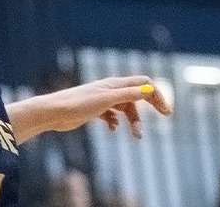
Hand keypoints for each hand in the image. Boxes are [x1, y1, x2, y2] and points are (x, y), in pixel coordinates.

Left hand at [23, 76, 170, 139]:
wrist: (54, 112)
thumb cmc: (79, 104)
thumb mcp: (106, 100)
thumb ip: (127, 95)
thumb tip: (148, 90)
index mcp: (116, 84)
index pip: (144, 85)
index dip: (157, 96)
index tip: (165, 112)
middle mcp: (111, 90)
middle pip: (137, 96)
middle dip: (149, 108)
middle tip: (162, 118)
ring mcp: (103, 100)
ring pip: (126, 108)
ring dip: (133, 121)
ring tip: (135, 135)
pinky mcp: (94, 111)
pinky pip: (112, 115)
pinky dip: (117, 122)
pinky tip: (113, 129)